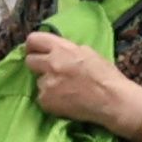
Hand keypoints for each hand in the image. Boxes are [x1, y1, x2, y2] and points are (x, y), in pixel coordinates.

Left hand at [19, 29, 141, 136]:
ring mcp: (47, 84)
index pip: (33, 40)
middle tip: (49, 70)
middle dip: (37, 65)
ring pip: (38, 81)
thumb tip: (54, 50)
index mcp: (62, 48)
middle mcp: (51, 64)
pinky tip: (65, 100)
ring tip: (64, 89)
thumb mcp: (87, 52)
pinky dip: (51, 99)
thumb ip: (67, 49)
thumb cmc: (104, 74)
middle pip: (29, 61)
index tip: (35, 50)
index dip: (33, 46)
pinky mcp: (46, 101)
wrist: (112, 100)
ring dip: (47, 84)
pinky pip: (42, 97)